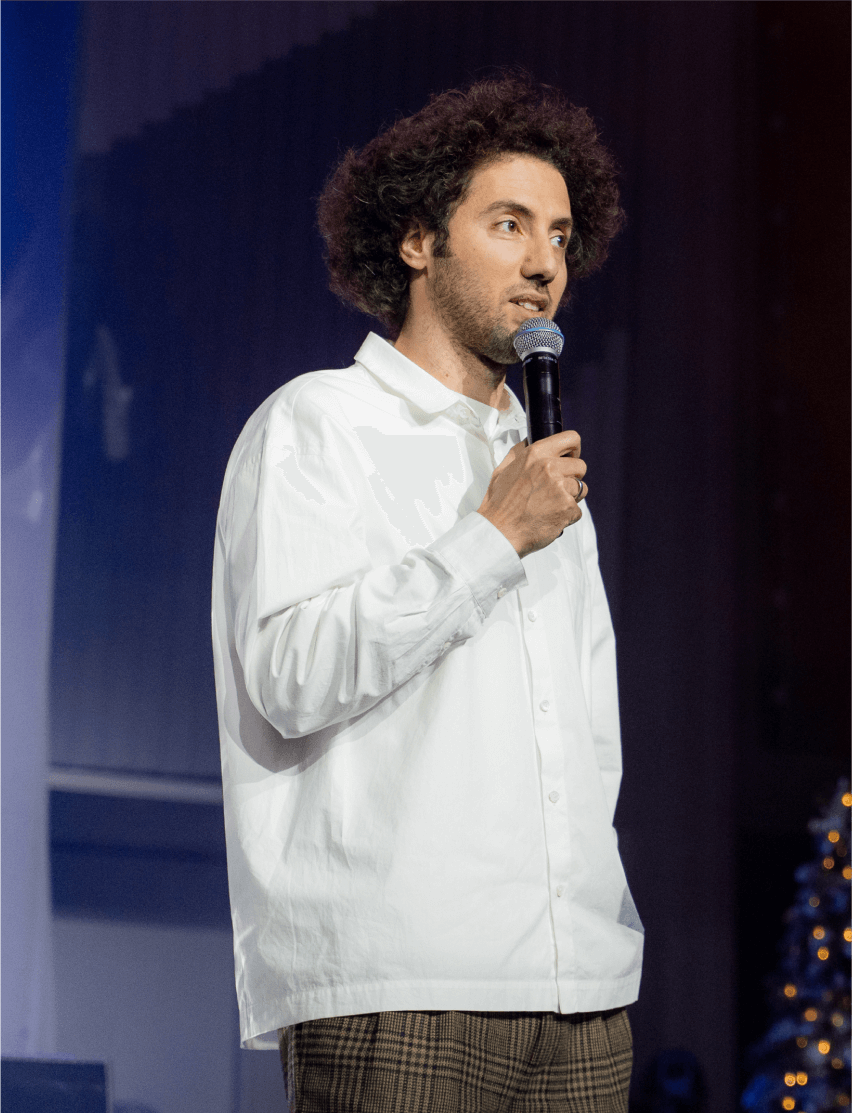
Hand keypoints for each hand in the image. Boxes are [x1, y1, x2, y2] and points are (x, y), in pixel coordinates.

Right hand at [477, 430, 586, 557]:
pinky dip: (567, 517)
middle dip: (573, 477)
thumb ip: (519, 453)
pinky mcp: (567, 508)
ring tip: (550, 506)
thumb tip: (529, 442)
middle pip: (581, 466)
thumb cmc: (499, 504)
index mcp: (535, 454)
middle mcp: (550, 468)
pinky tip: (550, 518)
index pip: (570, 438)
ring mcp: (560, 488)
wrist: (499, 532)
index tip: (572, 458)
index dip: (574, 450)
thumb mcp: (503, 470)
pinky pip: (577, 510)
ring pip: (581, 489)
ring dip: (570, 498)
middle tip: (557, 489)